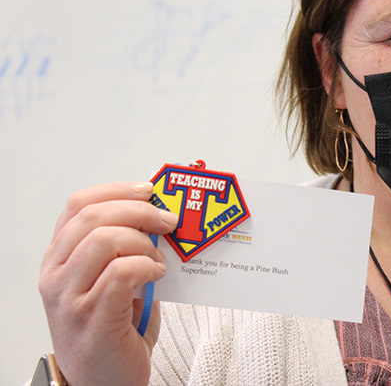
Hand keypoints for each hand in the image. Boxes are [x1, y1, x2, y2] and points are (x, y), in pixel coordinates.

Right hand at [39, 182, 178, 385]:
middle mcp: (57, 275)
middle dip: (140, 211)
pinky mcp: (93, 317)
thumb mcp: (111, 279)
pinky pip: (122, 273)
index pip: (78, 205)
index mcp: (59, 258)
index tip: (149, 191)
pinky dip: (147, 266)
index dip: (117, 190)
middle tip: (168, 221)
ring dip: (144, 243)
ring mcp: (70, 298)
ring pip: (106, 241)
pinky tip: (157, 275)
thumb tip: (159, 214)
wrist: (104, 383)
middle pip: (94, 217)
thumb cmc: (113, 329)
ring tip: (159, 260)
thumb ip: (124, 247)